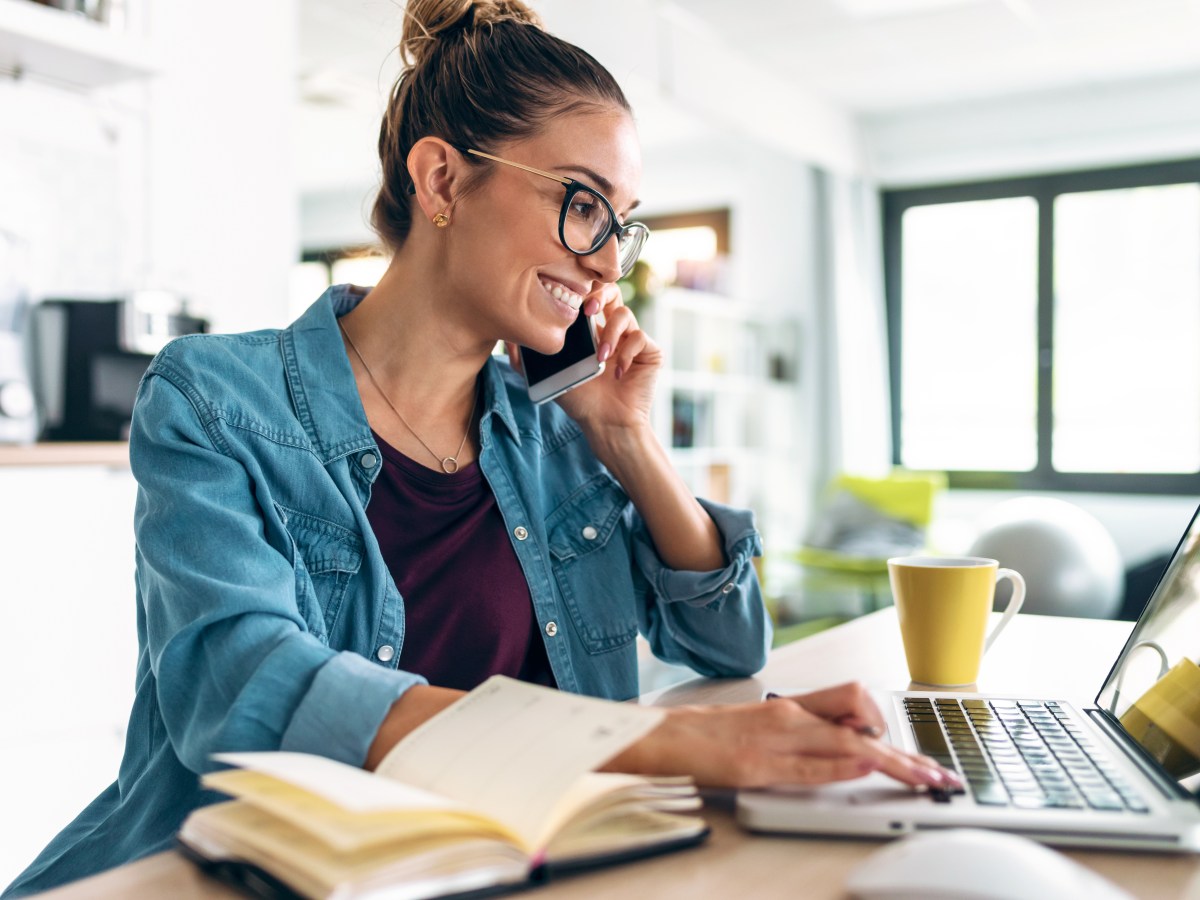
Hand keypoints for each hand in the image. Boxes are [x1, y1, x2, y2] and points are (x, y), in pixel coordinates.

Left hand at [506, 283, 661, 431]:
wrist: (606, 424)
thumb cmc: (580, 401)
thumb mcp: (549, 377)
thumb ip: (526, 360)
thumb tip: (509, 338)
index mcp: (591, 330)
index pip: (588, 297)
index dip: (581, 292)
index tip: (569, 302)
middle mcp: (612, 330)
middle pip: (612, 292)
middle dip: (600, 295)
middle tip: (588, 310)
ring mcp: (631, 339)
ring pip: (625, 314)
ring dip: (610, 334)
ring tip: (600, 357)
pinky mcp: (649, 352)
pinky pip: (640, 337)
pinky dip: (626, 352)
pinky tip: (618, 373)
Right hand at [602, 684, 960, 789]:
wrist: (662, 738)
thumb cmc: (708, 734)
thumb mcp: (760, 724)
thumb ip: (799, 730)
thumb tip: (841, 741)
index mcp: (790, 706)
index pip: (851, 699)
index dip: (886, 720)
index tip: (911, 748)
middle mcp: (788, 716)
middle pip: (860, 718)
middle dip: (903, 747)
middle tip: (934, 772)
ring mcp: (774, 740)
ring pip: (846, 742)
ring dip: (891, 761)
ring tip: (921, 778)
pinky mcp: (757, 766)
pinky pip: (808, 764)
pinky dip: (840, 766)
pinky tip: (864, 769)